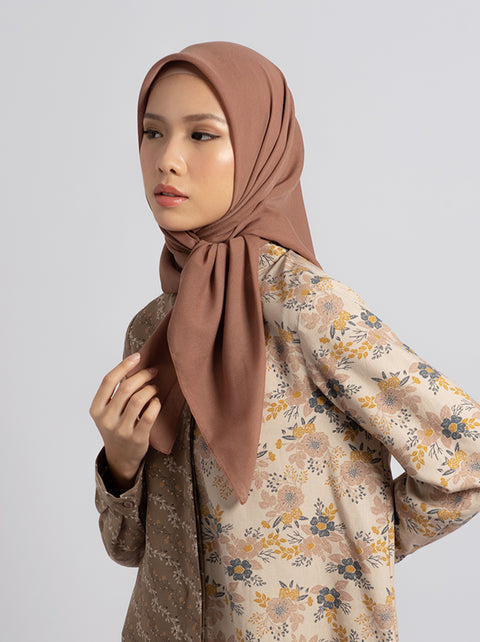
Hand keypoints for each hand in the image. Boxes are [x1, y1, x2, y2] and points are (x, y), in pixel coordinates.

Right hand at [90, 353, 160, 492]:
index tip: (138, 356)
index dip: (124, 366)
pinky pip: (149, 415)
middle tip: (153, 371)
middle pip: (126, 388)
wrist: (120, 457)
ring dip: (150, 389)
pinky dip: (155, 404)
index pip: (108, 381)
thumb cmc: (116, 425)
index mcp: (96, 409)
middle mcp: (106, 420)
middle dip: (143, 375)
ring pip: (139, 400)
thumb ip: (116, 392)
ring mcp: (121, 430)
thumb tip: (135, 363)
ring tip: (155, 388)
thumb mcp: (108, 411)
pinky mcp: (137, 438)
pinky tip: (156, 402)